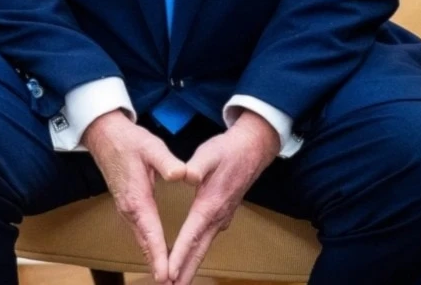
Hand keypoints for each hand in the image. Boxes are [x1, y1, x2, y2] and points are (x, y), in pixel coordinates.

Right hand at [83, 110, 187, 284]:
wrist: (104, 135)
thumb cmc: (129, 141)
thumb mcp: (151, 147)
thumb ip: (168, 162)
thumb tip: (183, 175)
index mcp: (137, 198)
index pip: (151, 233)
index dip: (159, 256)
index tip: (167, 275)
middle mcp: (129, 209)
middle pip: (145, 244)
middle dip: (157, 266)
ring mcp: (126, 209)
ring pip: (141, 240)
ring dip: (153, 259)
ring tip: (167, 278)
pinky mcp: (127, 206)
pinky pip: (139, 233)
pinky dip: (148, 247)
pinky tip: (156, 255)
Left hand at [167, 111, 278, 284]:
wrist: (253, 149)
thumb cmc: (228, 151)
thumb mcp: (209, 153)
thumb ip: (196, 166)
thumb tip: (184, 174)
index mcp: (210, 205)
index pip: (191, 236)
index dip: (179, 256)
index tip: (168, 274)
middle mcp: (217, 217)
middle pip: (198, 251)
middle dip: (184, 272)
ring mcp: (221, 218)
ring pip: (202, 248)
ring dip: (189, 266)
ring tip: (176, 283)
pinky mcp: (221, 216)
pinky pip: (205, 240)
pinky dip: (194, 254)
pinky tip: (188, 260)